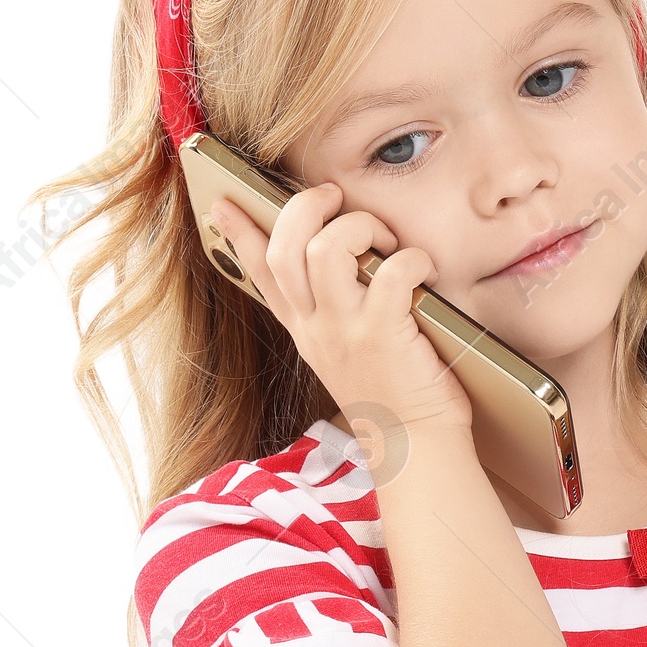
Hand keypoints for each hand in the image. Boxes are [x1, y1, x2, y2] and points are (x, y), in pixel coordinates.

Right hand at [210, 183, 471, 438]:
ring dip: (359, 225)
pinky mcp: (383, 332)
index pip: (261, 274)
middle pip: (285, 248)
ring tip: (385, 238)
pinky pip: (390, 272)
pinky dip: (411, 258)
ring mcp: (345, 330)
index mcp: (304, 329)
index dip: (239, 234)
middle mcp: (316, 326)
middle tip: (335, 199)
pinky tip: (423, 268)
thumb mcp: (343, 355)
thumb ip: (332, 315)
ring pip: (327, 248)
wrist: (414, 447)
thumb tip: (339, 268)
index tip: (223, 205)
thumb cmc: (392, 396)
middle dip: (305, 207)